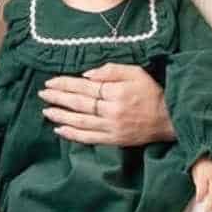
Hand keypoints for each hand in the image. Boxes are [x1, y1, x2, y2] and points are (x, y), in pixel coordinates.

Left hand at [39, 63, 174, 146]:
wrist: (169, 119)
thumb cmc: (152, 92)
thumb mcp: (135, 72)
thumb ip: (111, 70)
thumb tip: (86, 75)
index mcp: (116, 92)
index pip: (84, 86)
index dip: (65, 84)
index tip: (50, 82)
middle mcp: (111, 110)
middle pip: (79, 103)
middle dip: (58, 98)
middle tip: (42, 94)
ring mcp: (111, 127)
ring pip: (80, 121)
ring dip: (61, 116)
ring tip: (46, 111)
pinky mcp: (113, 140)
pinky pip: (89, 138)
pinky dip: (73, 134)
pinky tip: (60, 130)